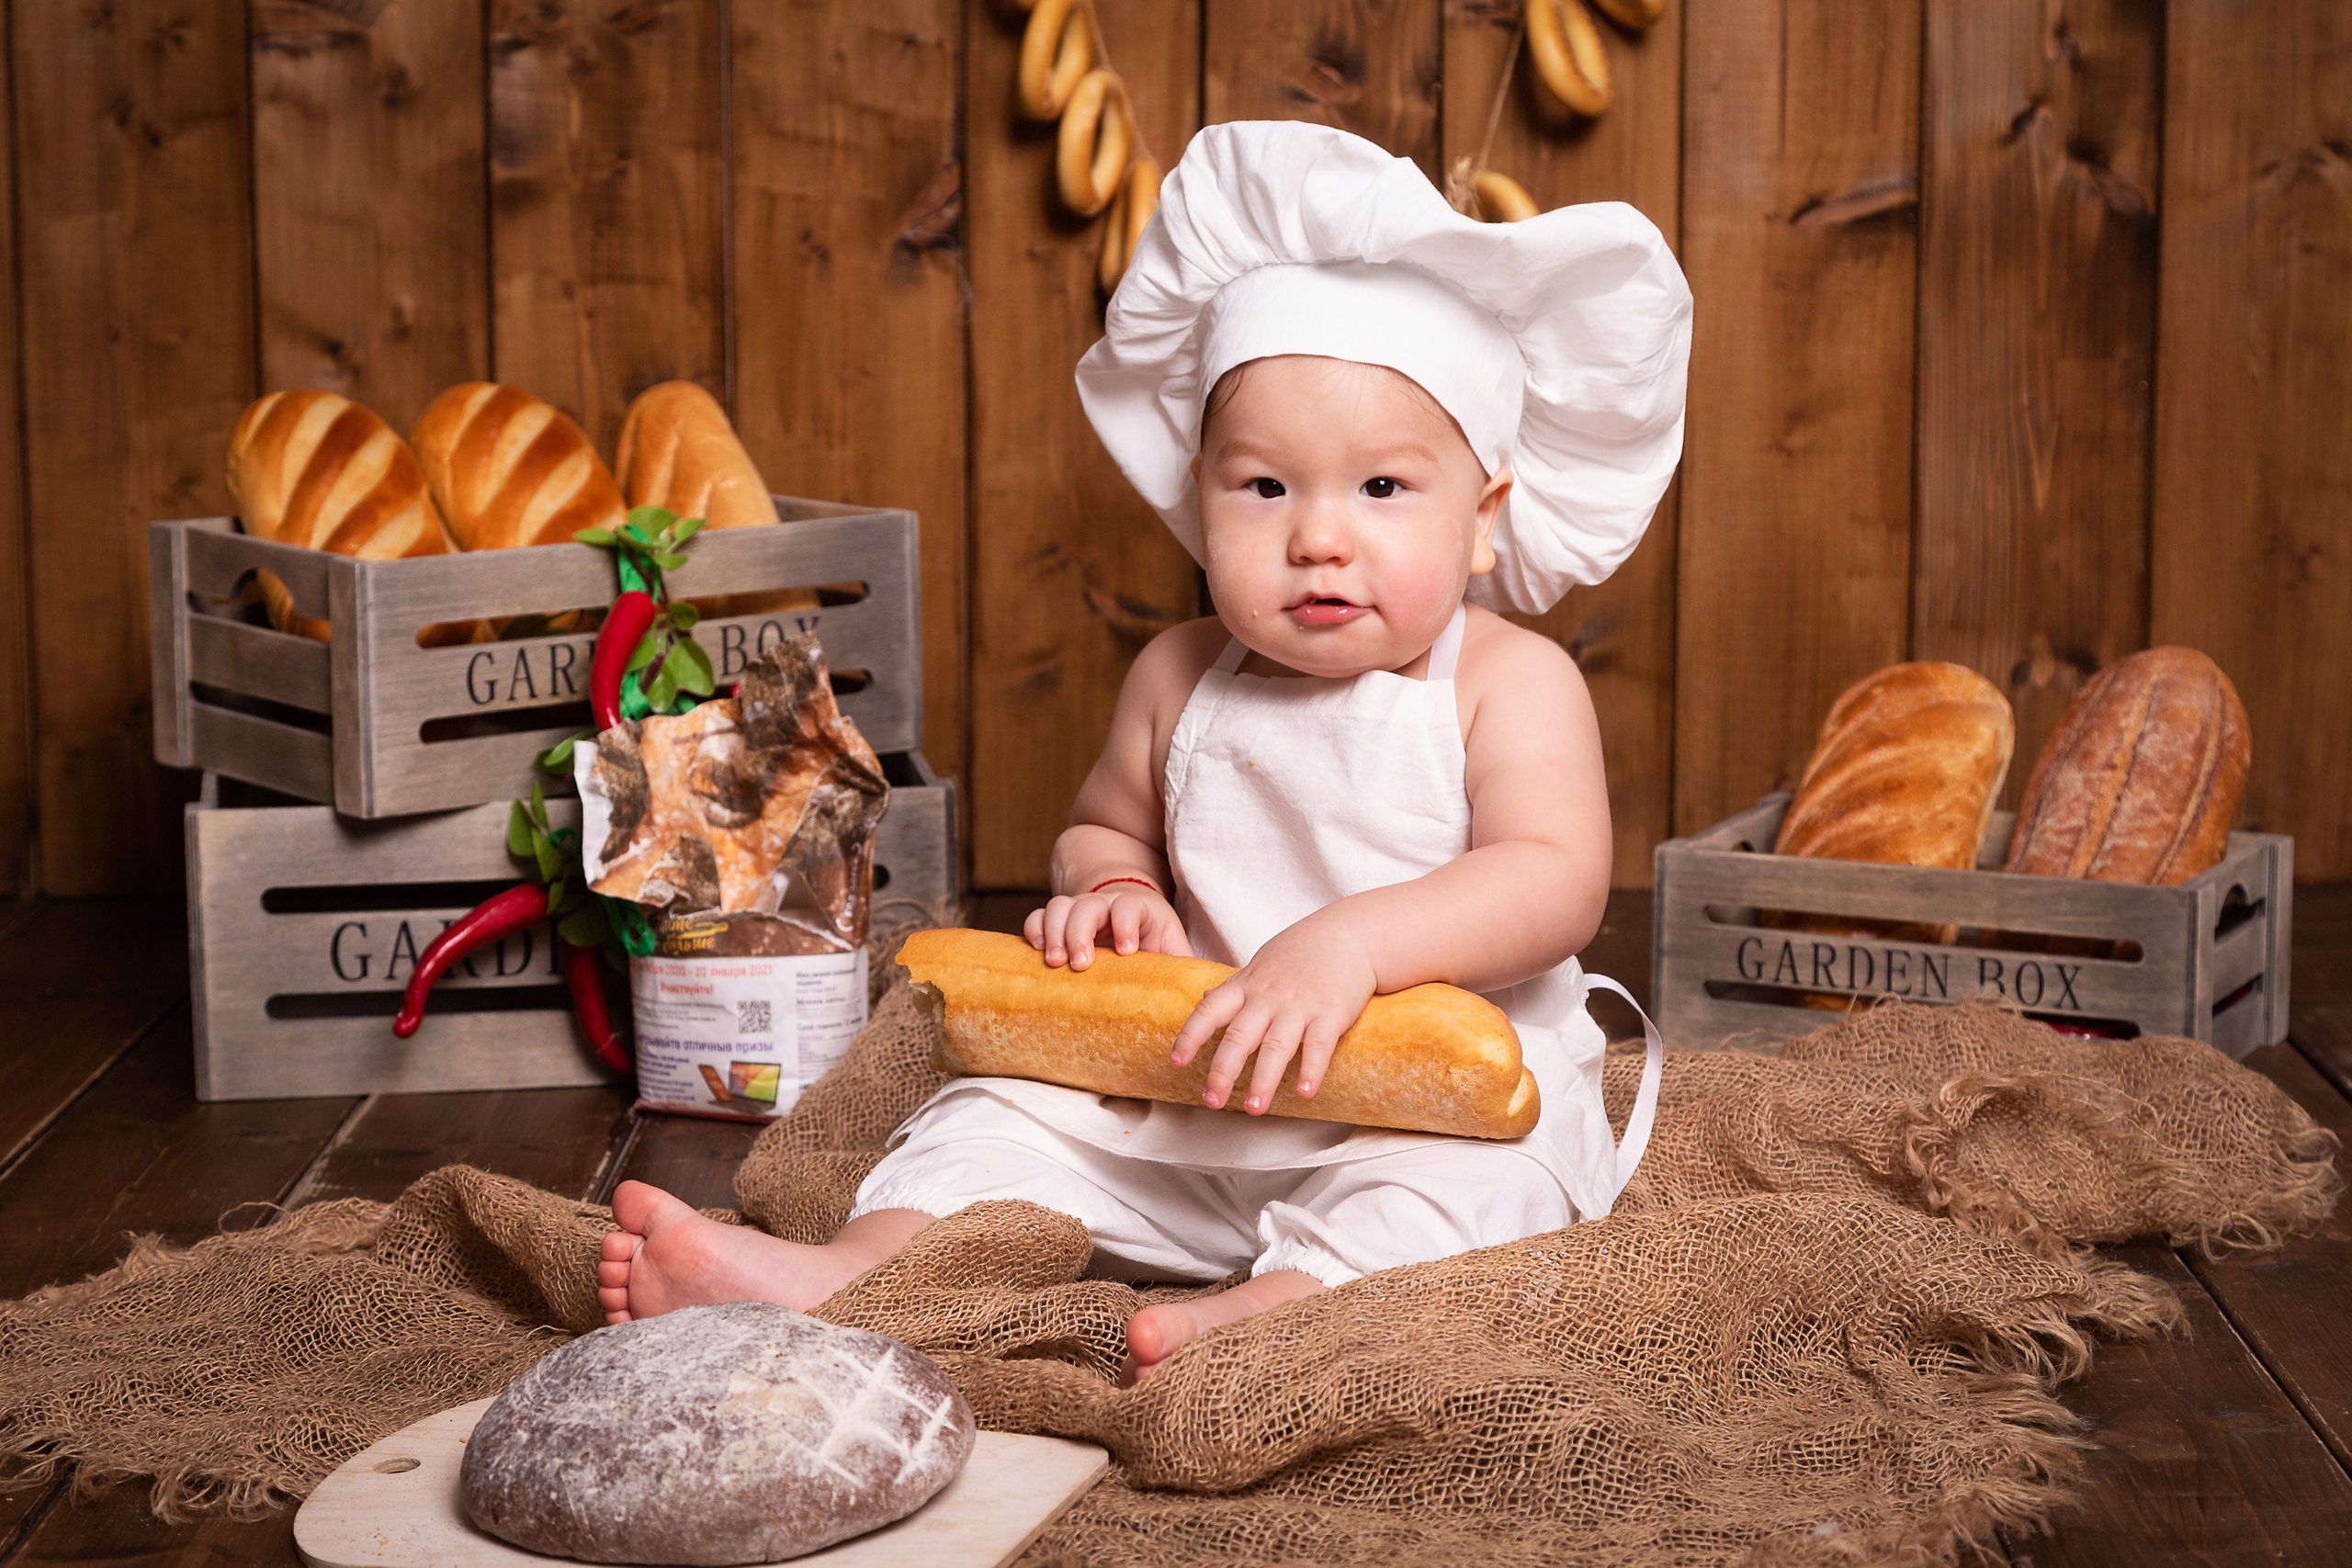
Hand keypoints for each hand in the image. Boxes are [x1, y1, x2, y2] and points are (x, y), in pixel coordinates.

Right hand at [1025, 886, 1192, 969]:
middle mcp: (1106, 904)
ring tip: (1055, 963)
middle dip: (1081, 933)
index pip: (1130, 906)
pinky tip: (1035, 952)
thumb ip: (1186, 967)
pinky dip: (1034, 930)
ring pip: (1059, 906)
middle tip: (1082, 965)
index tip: (1126, 951)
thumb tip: (1213, 996)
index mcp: (1139, 909)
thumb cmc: (1154, 941)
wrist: (1130, 917)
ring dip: (1053, 932)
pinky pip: (1039, 915)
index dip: (1126, 924)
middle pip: (1088, 906)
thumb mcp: (1173, 949)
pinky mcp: (1058, 920)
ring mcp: (1079, 909)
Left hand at [1170, 916, 1376, 1114]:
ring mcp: (1300, 1006)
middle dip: (1223, 1071)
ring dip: (1263, 1079)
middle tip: (1211, 1101)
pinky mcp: (1331, 1013)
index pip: (1210, 1011)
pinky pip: (1319, 1045)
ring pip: (1276, 1046)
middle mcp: (1269, 997)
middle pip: (1240, 1036)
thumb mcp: (1260, 965)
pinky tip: (1305, 1093)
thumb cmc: (1300, 953)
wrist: (1349, 935)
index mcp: (1247, 986)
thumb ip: (1233, 987)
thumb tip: (1204, 999)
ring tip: (1254, 1108)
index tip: (1176, 1062)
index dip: (1191, 1036)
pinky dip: (1312, 1069)